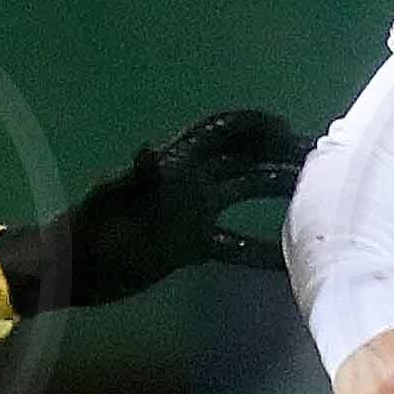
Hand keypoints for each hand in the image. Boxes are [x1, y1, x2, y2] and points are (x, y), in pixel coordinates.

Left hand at [2, 106, 310, 315]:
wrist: (72, 269)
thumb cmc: (86, 232)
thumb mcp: (106, 203)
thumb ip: (129, 178)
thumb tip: (150, 153)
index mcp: (173, 162)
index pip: (220, 132)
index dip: (252, 124)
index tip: (288, 128)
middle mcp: (190, 181)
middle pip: (243, 158)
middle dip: (280, 153)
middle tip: (322, 161)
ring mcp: (193, 211)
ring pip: (246, 193)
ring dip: (279, 192)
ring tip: (321, 198)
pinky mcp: (193, 244)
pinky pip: (237, 243)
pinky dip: (263, 251)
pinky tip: (291, 262)